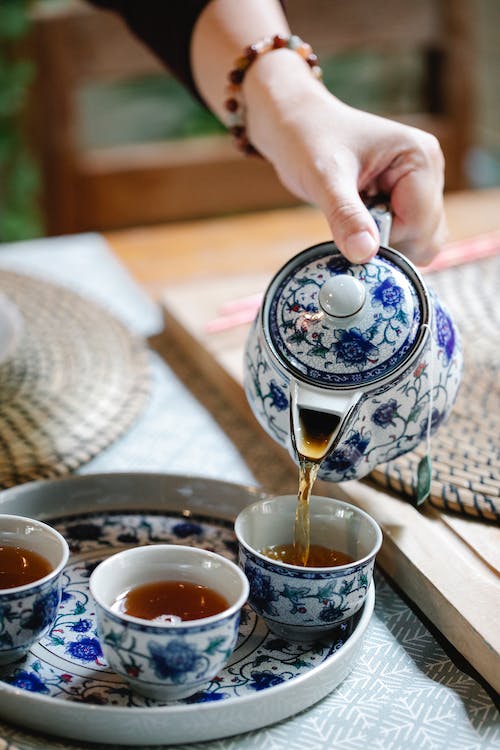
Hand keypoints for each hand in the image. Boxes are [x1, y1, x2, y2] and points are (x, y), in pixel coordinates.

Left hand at [245, 51, 445, 264]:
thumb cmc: (307, 140)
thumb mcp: (324, 179)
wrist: (295, 126)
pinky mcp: (406, 197)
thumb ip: (346, 216)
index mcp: (420, 158)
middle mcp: (429, 171)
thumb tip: (364, 254)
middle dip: (388, 244)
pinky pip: (405, 236)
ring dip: (384, 243)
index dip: (387, 240)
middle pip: (426, 237)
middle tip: (350, 225)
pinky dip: (380, 239)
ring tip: (353, 218)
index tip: (352, 234)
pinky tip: (357, 219)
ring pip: (418, 241)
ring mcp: (420, 186)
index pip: (421, 223)